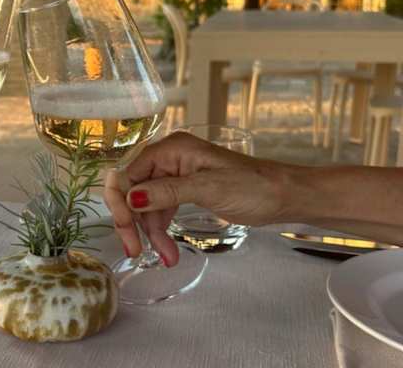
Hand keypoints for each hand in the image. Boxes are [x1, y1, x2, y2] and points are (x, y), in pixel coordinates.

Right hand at [104, 132, 289, 265]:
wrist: (285, 196)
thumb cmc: (254, 186)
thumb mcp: (208, 189)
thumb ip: (166, 192)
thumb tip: (130, 197)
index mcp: (170, 149)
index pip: (127, 174)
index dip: (121, 204)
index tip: (127, 233)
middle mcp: (168, 158)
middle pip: (131, 190)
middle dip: (133, 222)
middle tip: (135, 251)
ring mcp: (175, 174)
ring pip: (145, 205)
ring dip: (150, 233)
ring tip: (167, 257)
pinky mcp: (184, 190)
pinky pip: (161, 210)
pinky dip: (161, 230)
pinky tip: (168, 250)